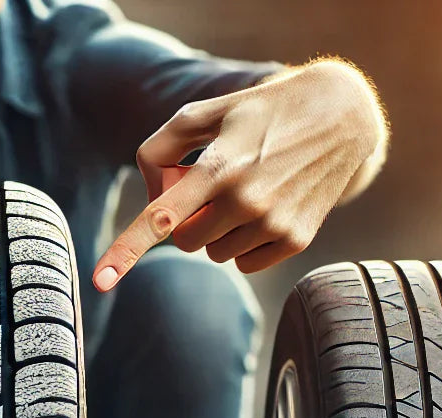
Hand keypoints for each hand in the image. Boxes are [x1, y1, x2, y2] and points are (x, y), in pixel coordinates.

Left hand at [94, 59, 385, 287]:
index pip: (160, 217)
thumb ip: (160, 148)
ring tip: (246, 192)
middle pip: (184, 241)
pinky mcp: (296, 240)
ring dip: (218, 230)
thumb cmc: (261, 112)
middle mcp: (246, 199)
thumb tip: (153, 198)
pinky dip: (245, 243)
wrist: (341, 118)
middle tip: (211, 188)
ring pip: (215, 253)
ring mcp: (273, 223)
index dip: (126, 251)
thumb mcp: (206, 111)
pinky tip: (265, 209)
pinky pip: (245, 264)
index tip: (100, 282)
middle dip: (188, 221)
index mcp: (217, 166)